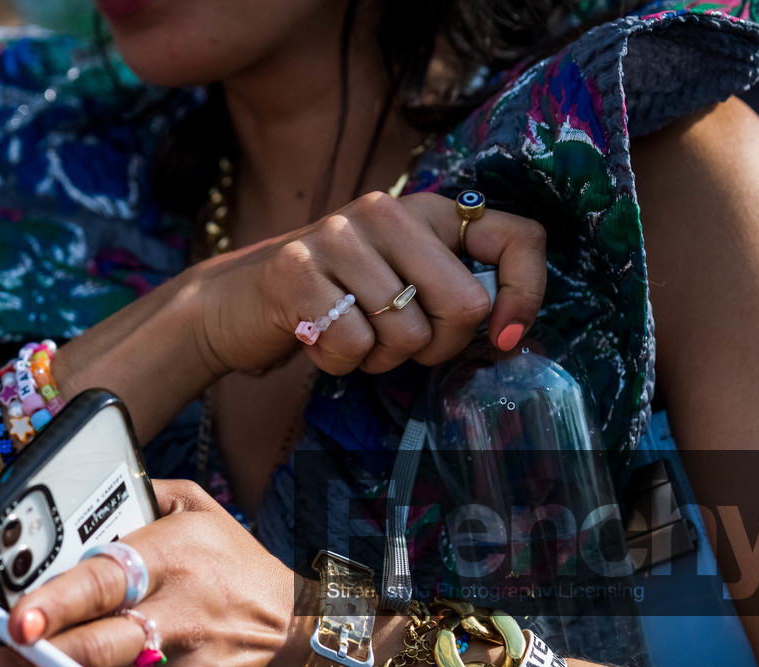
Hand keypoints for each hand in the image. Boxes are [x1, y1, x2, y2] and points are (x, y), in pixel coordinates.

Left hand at [0, 480, 298, 666]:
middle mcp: (179, 624)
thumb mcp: (203, 513)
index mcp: (175, 561)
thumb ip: (142, 494)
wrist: (303, 646)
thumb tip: (76, 494)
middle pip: (90, 656)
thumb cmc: (239, 572)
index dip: (56, 606)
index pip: (106, 584)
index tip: (14, 623)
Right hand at [188, 191, 545, 376]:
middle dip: (438, 347)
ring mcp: (339, 235)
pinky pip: (353, 346)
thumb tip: (508, 333)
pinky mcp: (297, 269)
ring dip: (381, 358)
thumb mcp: (402, 282)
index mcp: (427, 211)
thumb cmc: (334, 302)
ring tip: (350, 336)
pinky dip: (340, 364)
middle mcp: (387, 210)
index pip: (516, 237)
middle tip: (400, 346)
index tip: (504, 338)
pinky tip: (317, 341)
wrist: (233, 305)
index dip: (525, 295)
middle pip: (464, 304)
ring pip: (407, 333)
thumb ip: (453, 289)